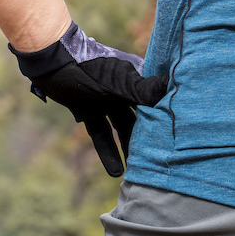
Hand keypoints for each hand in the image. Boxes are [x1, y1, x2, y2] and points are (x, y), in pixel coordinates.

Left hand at [10, 22, 167, 176]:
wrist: (52, 62)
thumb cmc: (90, 67)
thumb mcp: (119, 82)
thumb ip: (144, 90)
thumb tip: (172, 87)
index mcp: (137, 79)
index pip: (159, 100)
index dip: (170, 117)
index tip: (182, 137)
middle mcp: (125, 90)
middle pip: (143, 117)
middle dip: (152, 137)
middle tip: (164, 159)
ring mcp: (107, 101)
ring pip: (123, 128)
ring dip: (131, 149)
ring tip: (142, 172)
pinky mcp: (89, 111)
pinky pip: (101, 134)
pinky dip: (108, 152)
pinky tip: (116, 173)